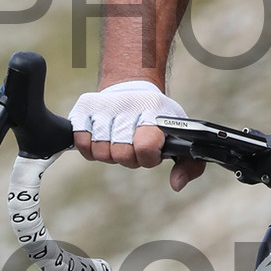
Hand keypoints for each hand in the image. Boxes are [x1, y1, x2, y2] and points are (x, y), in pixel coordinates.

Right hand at [68, 80, 203, 189]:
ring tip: (118, 141)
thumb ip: (189, 164)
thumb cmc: (158, 119)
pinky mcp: (84, 106)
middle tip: (134, 147)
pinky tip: (102, 139)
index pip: (145, 146)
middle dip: (129, 158)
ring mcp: (103, 105)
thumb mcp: (180, 135)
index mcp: (154, 109)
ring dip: (110, 154)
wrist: (132, 85)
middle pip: (120, 154)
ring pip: (100, 151)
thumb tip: (176, 185)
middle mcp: (127, 104)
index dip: (148, 158)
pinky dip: (90, 148)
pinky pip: (81, 142)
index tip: (151, 152)